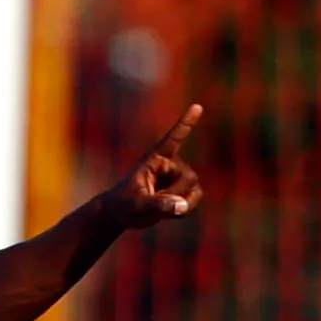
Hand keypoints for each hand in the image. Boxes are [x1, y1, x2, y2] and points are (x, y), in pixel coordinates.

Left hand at [104, 104, 202, 229]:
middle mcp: (170, 163)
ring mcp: (179, 175)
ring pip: (194, 188)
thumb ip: (157, 205)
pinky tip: (170, 211)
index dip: (186, 123)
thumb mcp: (135, 205)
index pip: (172, 139)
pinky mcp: (184, 188)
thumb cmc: (124, 204)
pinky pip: (196, 198)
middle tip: (152, 202)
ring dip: (178, 203)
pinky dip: (185, 209)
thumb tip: (181, 206)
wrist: (125, 213)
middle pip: (189, 177)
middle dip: (174, 194)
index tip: (196, 106)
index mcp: (154, 159)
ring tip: (157, 205)